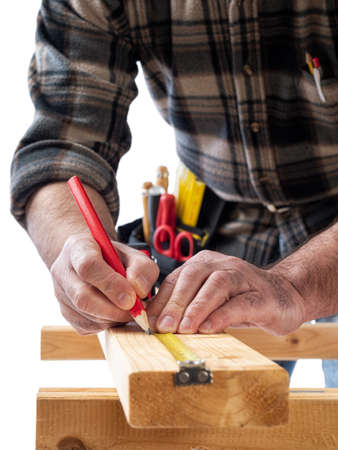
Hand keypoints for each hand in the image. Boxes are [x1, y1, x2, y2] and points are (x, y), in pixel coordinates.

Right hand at [50, 233, 158, 333]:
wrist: (92, 262)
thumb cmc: (113, 257)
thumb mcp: (133, 253)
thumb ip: (142, 268)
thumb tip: (139, 290)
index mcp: (78, 247)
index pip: (88, 265)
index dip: (111, 284)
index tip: (131, 298)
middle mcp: (63, 270)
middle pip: (83, 296)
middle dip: (114, 309)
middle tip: (135, 310)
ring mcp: (61, 293)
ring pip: (86, 315)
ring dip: (113, 317)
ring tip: (127, 308)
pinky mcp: (66, 313)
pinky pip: (87, 326)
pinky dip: (107, 324)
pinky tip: (115, 312)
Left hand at [147, 250, 305, 335]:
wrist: (285, 295)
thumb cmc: (241, 300)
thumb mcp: (210, 301)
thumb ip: (187, 307)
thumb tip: (157, 324)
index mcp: (205, 264)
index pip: (177, 278)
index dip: (161, 300)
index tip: (149, 322)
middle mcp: (223, 265)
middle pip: (194, 276)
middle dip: (175, 302)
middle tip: (163, 326)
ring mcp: (244, 278)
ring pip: (216, 285)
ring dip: (197, 308)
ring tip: (183, 329)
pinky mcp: (262, 296)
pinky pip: (240, 303)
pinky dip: (222, 316)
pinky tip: (209, 329)